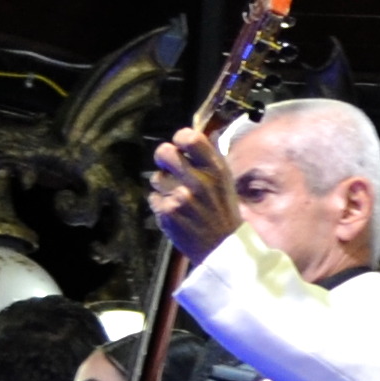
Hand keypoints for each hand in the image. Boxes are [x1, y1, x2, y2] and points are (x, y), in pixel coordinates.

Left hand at [151, 125, 242, 265]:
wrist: (222, 247)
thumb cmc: (223, 211)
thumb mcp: (225, 180)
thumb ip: (209, 158)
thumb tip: (198, 133)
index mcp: (215, 169)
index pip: (190, 138)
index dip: (180, 138)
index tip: (180, 146)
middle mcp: (198, 180)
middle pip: (164, 152)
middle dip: (164, 158)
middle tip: (169, 167)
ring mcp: (180, 197)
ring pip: (156, 178)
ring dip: (163, 186)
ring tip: (179, 197)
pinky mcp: (167, 212)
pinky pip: (154, 198)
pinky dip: (161, 204)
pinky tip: (176, 212)